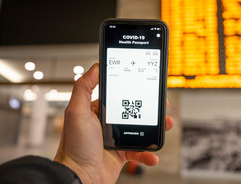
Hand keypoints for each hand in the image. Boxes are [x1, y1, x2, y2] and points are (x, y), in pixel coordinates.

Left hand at [54, 63, 173, 183]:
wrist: (80, 177)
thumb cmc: (74, 146)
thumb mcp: (76, 111)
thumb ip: (83, 87)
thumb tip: (96, 67)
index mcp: (97, 110)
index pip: (119, 95)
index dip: (133, 89)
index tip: (146, 85)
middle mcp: (108, 123)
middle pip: (134, 111)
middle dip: (150, 108)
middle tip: (162, 104)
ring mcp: (116, 139)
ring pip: (141, 129)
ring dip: (156, 127)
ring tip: (166, 125)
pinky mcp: (123, 154)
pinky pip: (140, 151)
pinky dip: (149, 153)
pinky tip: (152, 154)